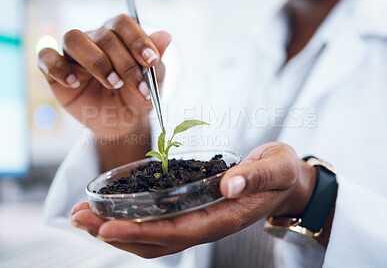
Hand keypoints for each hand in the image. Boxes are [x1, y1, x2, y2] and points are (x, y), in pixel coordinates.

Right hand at [38, 14, 171, 137]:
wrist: (122, 125)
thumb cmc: (136, 98)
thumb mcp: (152, 83)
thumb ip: (157, 61)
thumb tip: (165, 35)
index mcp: (119, 37)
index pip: (123, 23)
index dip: (137, 39)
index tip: (151, 61)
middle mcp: (95, 40)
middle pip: (104, 35)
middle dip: (124, 63)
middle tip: (136, 85)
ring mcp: (74, 55)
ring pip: (74, 38)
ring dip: (96, 61)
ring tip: (112, 83)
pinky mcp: (55, 72)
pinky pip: (46, 57)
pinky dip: (58, 66)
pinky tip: (74, 82)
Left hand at [70, 142, 315, 257]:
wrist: (284, 180)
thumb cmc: (280, 173)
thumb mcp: (275, 168)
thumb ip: (255, 176)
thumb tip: (229, 185)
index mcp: (225, 218)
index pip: (178, 232)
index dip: (142, 232)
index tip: (108, 227)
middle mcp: (207, 224)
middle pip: (156, 240)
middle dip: (116, 233)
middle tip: (80, 220)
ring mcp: (198, 220)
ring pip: (152, 235)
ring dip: (117, 228)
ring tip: (84, 217)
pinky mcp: (192, 209)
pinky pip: (158, 223)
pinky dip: (131, 219)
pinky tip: (111, 210)